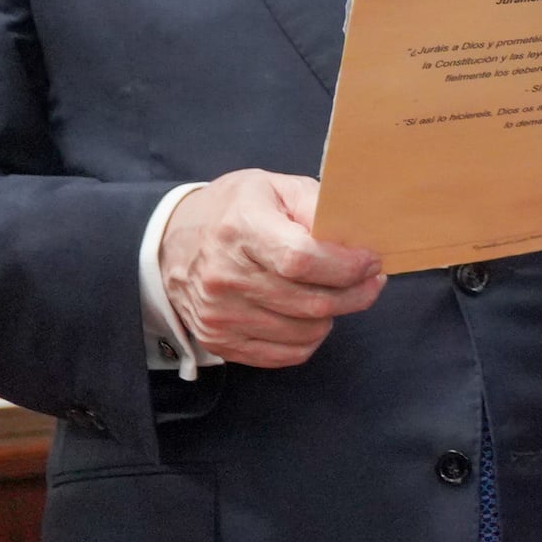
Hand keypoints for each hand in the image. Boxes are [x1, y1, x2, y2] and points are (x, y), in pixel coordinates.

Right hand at [162, 171, 384, 366]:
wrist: (170, 244)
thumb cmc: (234, 212)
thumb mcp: (275, 187)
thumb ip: (317, 206)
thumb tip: (357, 235)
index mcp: (240, 229)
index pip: (302, 260)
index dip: (347, 266)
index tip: (371, 261)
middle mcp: (225, 276)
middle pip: (311, 302)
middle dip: (357, 293)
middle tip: (370, 279)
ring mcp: (219, 314)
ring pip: (306, 332)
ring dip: (334, 314)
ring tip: (335, 292)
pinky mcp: (219, 341)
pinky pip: (287, 354)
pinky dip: (310, 337)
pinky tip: (310, 314)